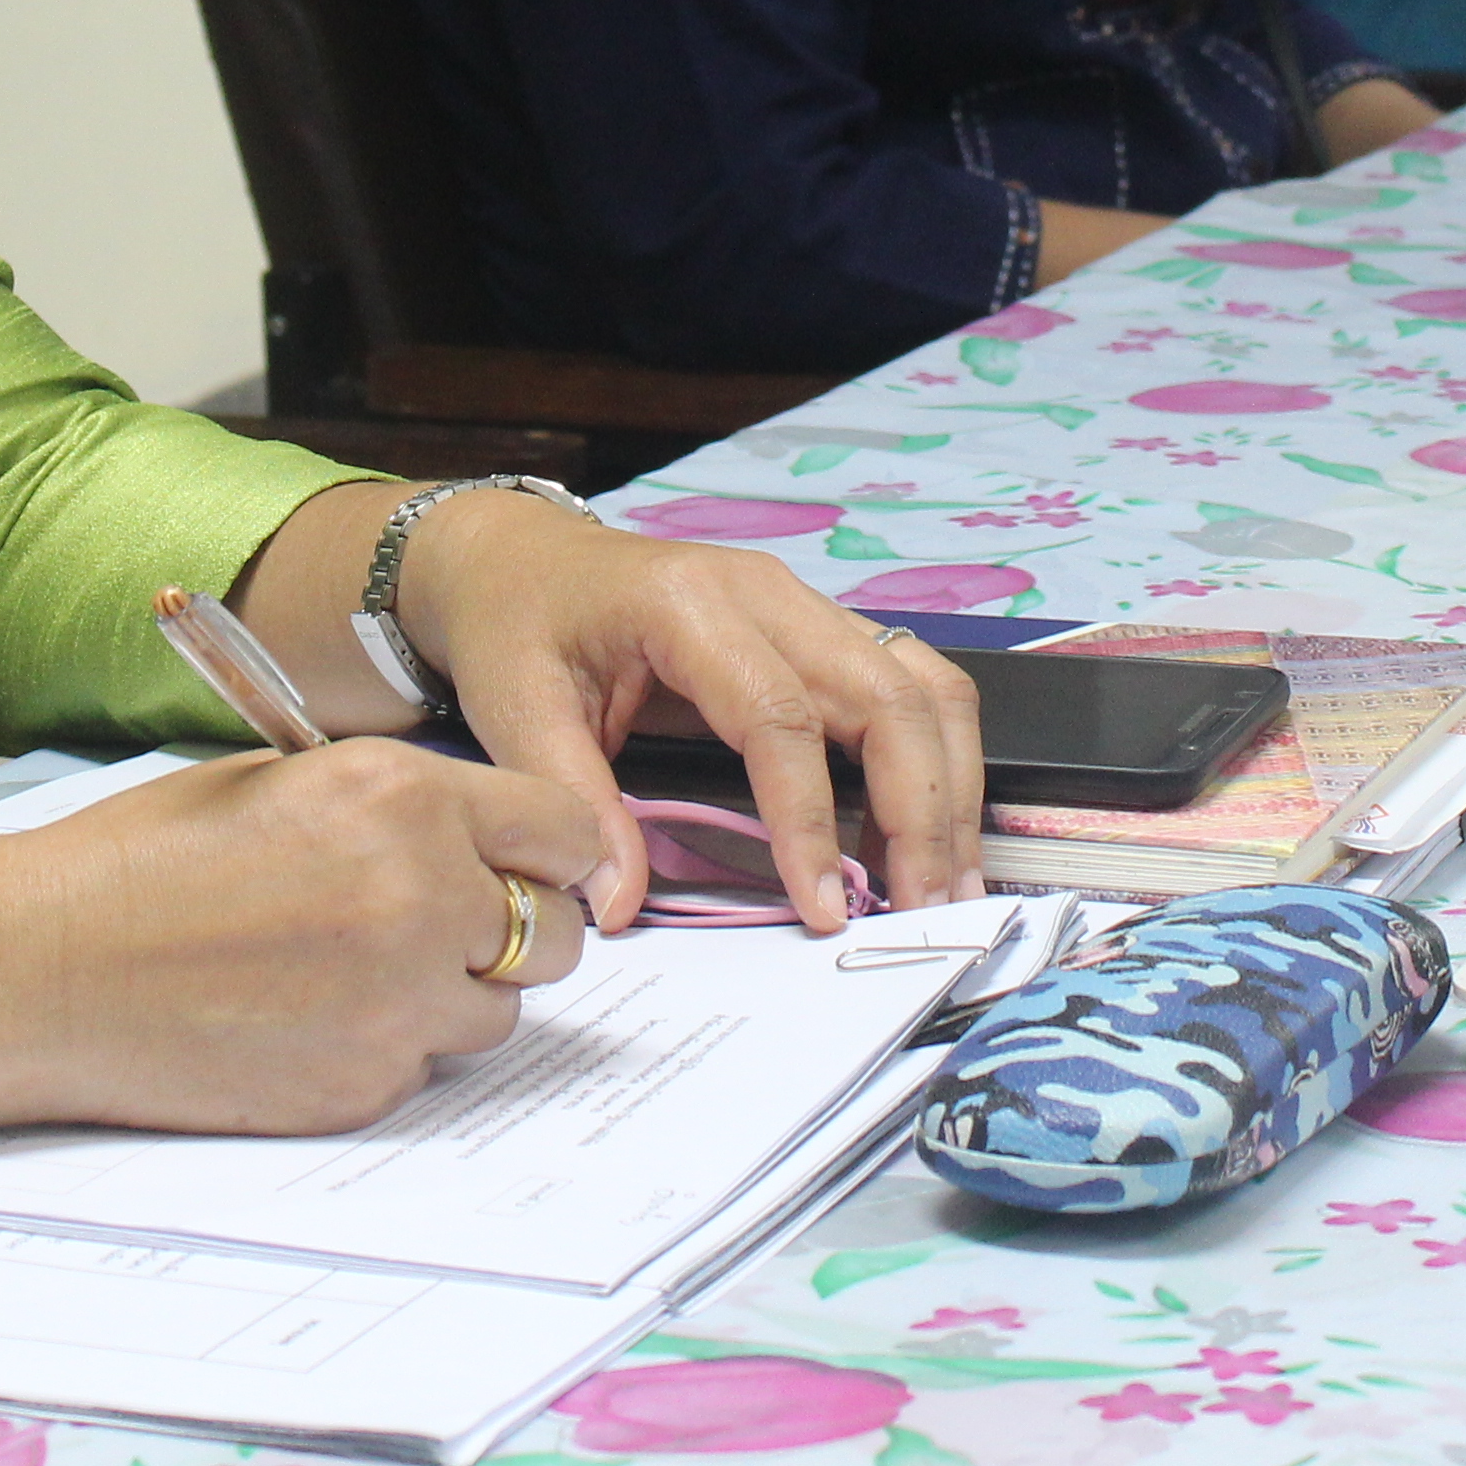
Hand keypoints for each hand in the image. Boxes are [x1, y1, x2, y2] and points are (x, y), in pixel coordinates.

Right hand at [0, 741, 605, 1136]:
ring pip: (499, 1010)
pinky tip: (310, 1019)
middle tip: (456, 925)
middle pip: (558, 933)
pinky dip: (390, 1046)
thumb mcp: (285, 782)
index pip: (565, 831)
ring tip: (361, 972)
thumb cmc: (144, 861)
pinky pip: (424, 1066)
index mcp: (403, 801)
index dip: (553, 851)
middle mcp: (421, 899)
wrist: (48, 968)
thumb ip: (397, 808)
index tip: (540, 864)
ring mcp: (398, 1004)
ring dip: (455, 993)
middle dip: (519, 928)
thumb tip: (477, 837)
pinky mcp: (364, 1084)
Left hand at [394, 496, 984, 934]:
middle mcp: (769, 591)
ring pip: (922, 683)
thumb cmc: (516, 625)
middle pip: (887, 694)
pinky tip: (929, 832)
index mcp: (688, 604)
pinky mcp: (821, 628)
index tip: (824, 908)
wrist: (518, 556)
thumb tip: (619, 907)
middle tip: (925, 909)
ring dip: (950, 786)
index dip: (810, 820)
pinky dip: (936, 758)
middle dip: (921, 808)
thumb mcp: (515, 710)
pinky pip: (910, 683)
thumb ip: (574, 803)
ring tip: (948, 884)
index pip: (781, 716)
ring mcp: (805, 604)